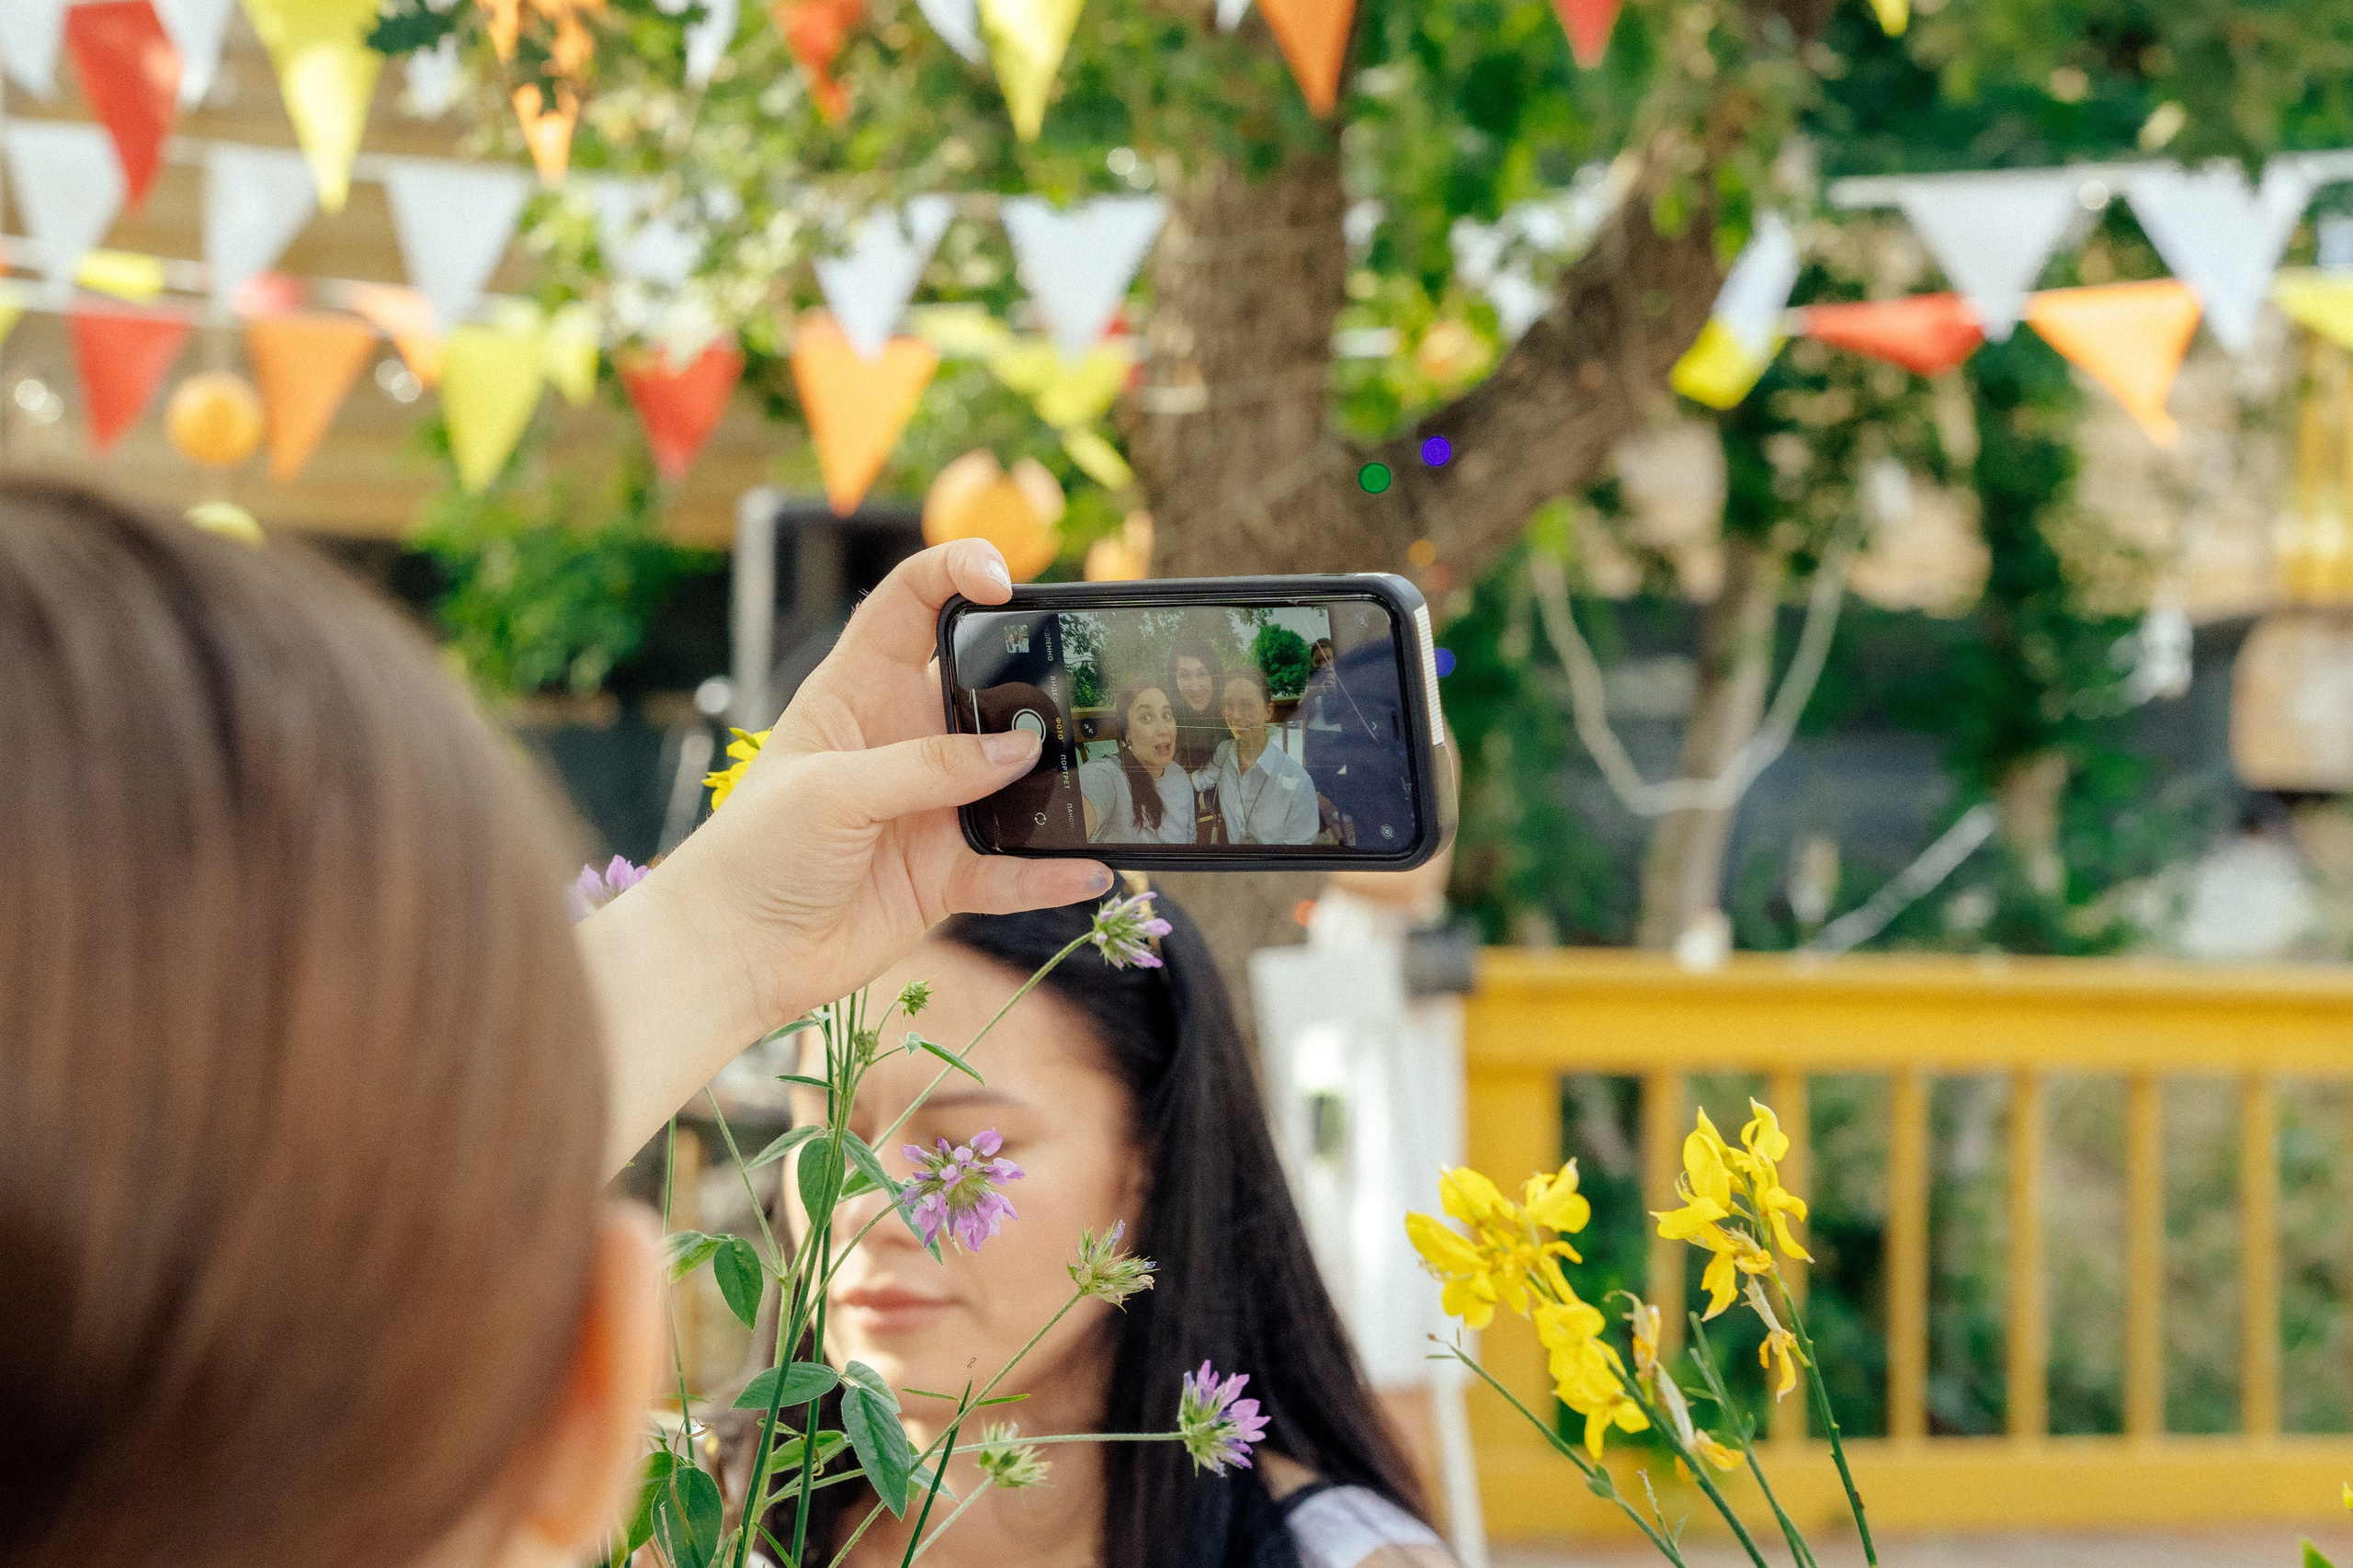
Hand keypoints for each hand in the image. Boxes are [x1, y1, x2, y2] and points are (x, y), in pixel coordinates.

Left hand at [582, 539, 1109, 1165]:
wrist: (732, 953)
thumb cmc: (753, 852)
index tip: (1004, 584)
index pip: (912, 602)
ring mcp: (931, 808)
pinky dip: (1052, 873)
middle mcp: (904, 740)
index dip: (957, 572)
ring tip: (1102, 778)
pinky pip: (1014, 871)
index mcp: (858, 690)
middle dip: (1035, 682)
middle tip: (1076, 690)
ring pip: (1012, 782)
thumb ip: (926, 767)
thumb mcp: (832, 791)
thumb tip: (1020, 752)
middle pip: (984, 687)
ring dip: (1056, 783)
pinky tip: (1091, 871)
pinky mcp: (946, 875)